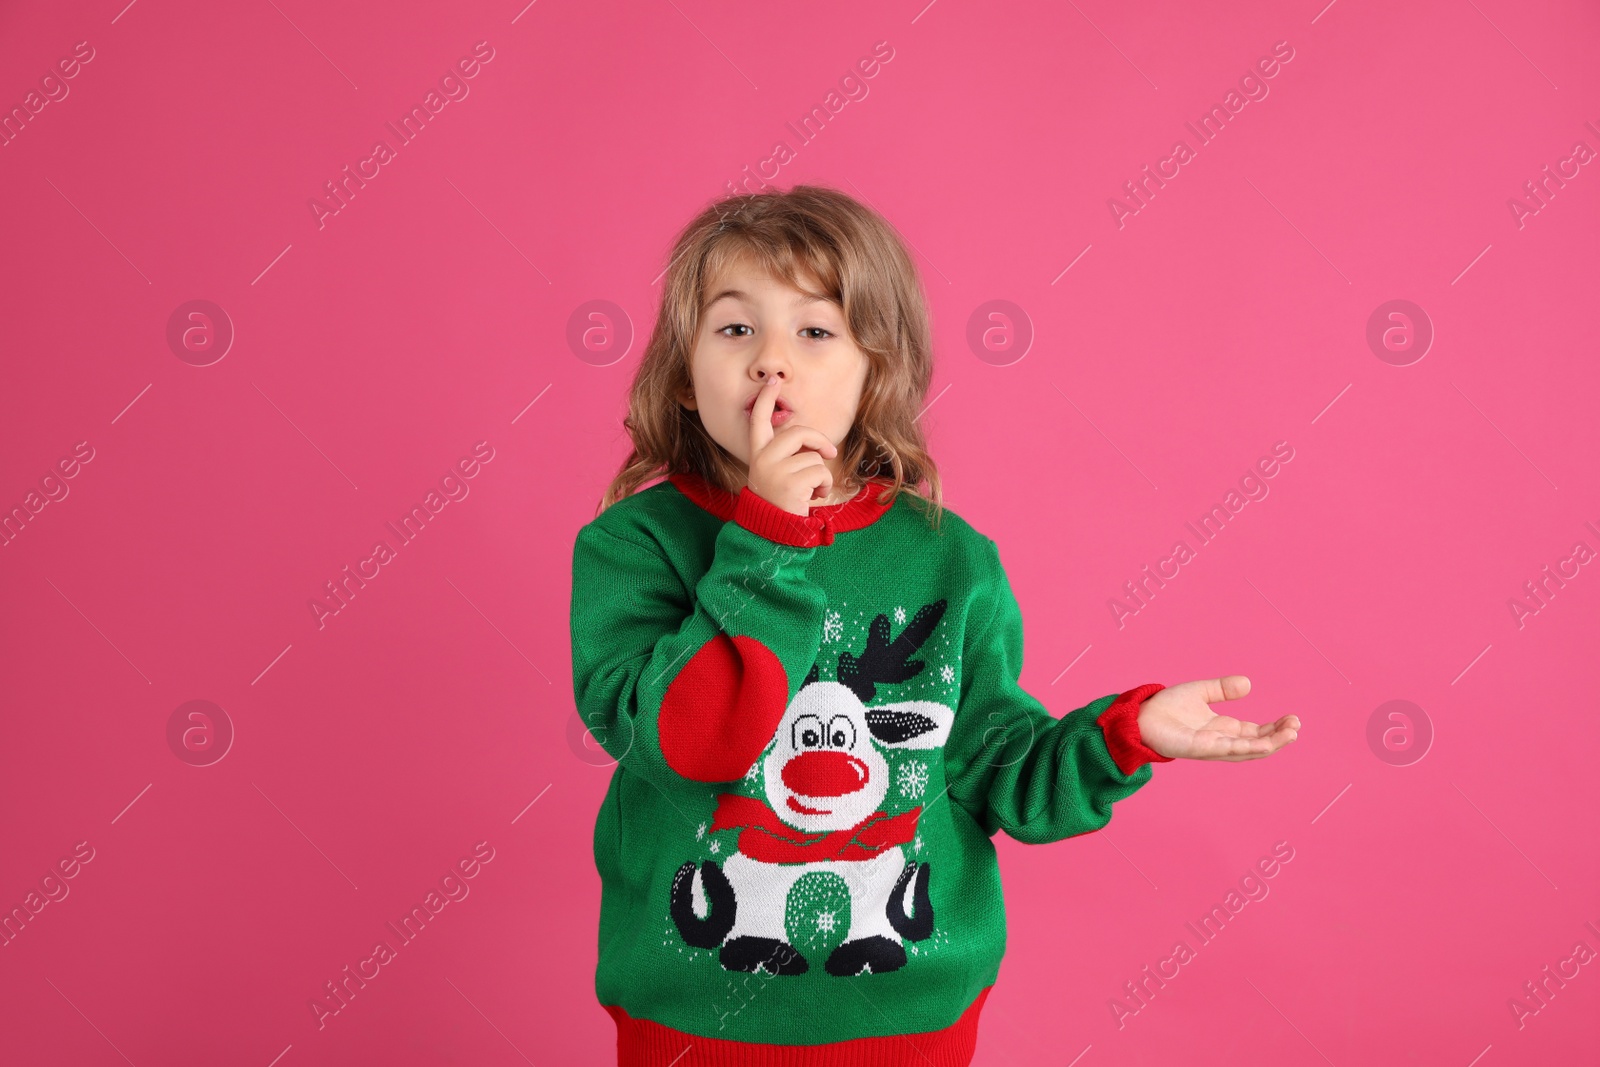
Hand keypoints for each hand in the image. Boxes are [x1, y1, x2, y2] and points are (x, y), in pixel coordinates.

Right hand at [744, 377, 839, 515]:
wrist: (773, 535)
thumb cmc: (781, 503)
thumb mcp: (778, 475)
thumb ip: (788, 456)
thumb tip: (815, 444)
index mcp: (758, 455)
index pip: (758, 421)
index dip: (765, 399)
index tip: (773, 381)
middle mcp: (762, 460)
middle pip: (798, 432)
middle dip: (819, 441)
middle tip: (829, 454)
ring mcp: (774, 471)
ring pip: (813, 456)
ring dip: (821, 474)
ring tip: (811, 491)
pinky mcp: (790, 484)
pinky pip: (820, 472)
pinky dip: (825, 486)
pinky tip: (814, 498)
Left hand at [1136, 676, 1299, 760]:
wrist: (1139, 715)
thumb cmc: (1167, 707)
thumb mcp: (1201, 692)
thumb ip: (1222, 689)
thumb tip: (1248, 683)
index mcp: (1223, 729)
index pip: (1256, 732)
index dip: (1275, 728)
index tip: (1294, 719)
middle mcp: (1221, 741)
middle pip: (1257, 744)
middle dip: (1279, 737)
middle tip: (1297, 726)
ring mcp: (1211, 747)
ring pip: (1246, 750)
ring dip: (1270, 744)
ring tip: (1290, 735)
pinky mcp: (1198, 748)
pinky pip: (1225, 749)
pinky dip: (1245, 747)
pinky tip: (1263, 743)